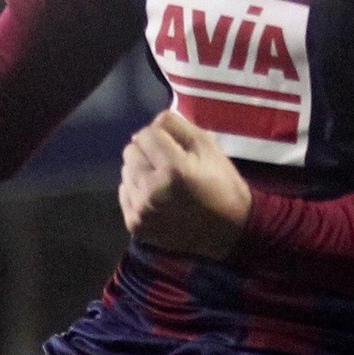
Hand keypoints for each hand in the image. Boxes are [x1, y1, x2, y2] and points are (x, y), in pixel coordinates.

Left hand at [118, 109, 252, 258]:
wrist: (229, 231)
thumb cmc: (222, 184)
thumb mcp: (208, 146)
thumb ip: (177, 126)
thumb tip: (151, 124)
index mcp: (173, 168)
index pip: (146, 134)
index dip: (160, 136)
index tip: (174, 147)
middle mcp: (152, 190)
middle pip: (130, 152)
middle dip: (147, 152)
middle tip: (167, 164)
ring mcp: (142, 211)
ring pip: (125, 172)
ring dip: (141, 172)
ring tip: (162, 182)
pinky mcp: (136, 226)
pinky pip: (124, 194)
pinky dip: (137, 192)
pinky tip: (157, 197)